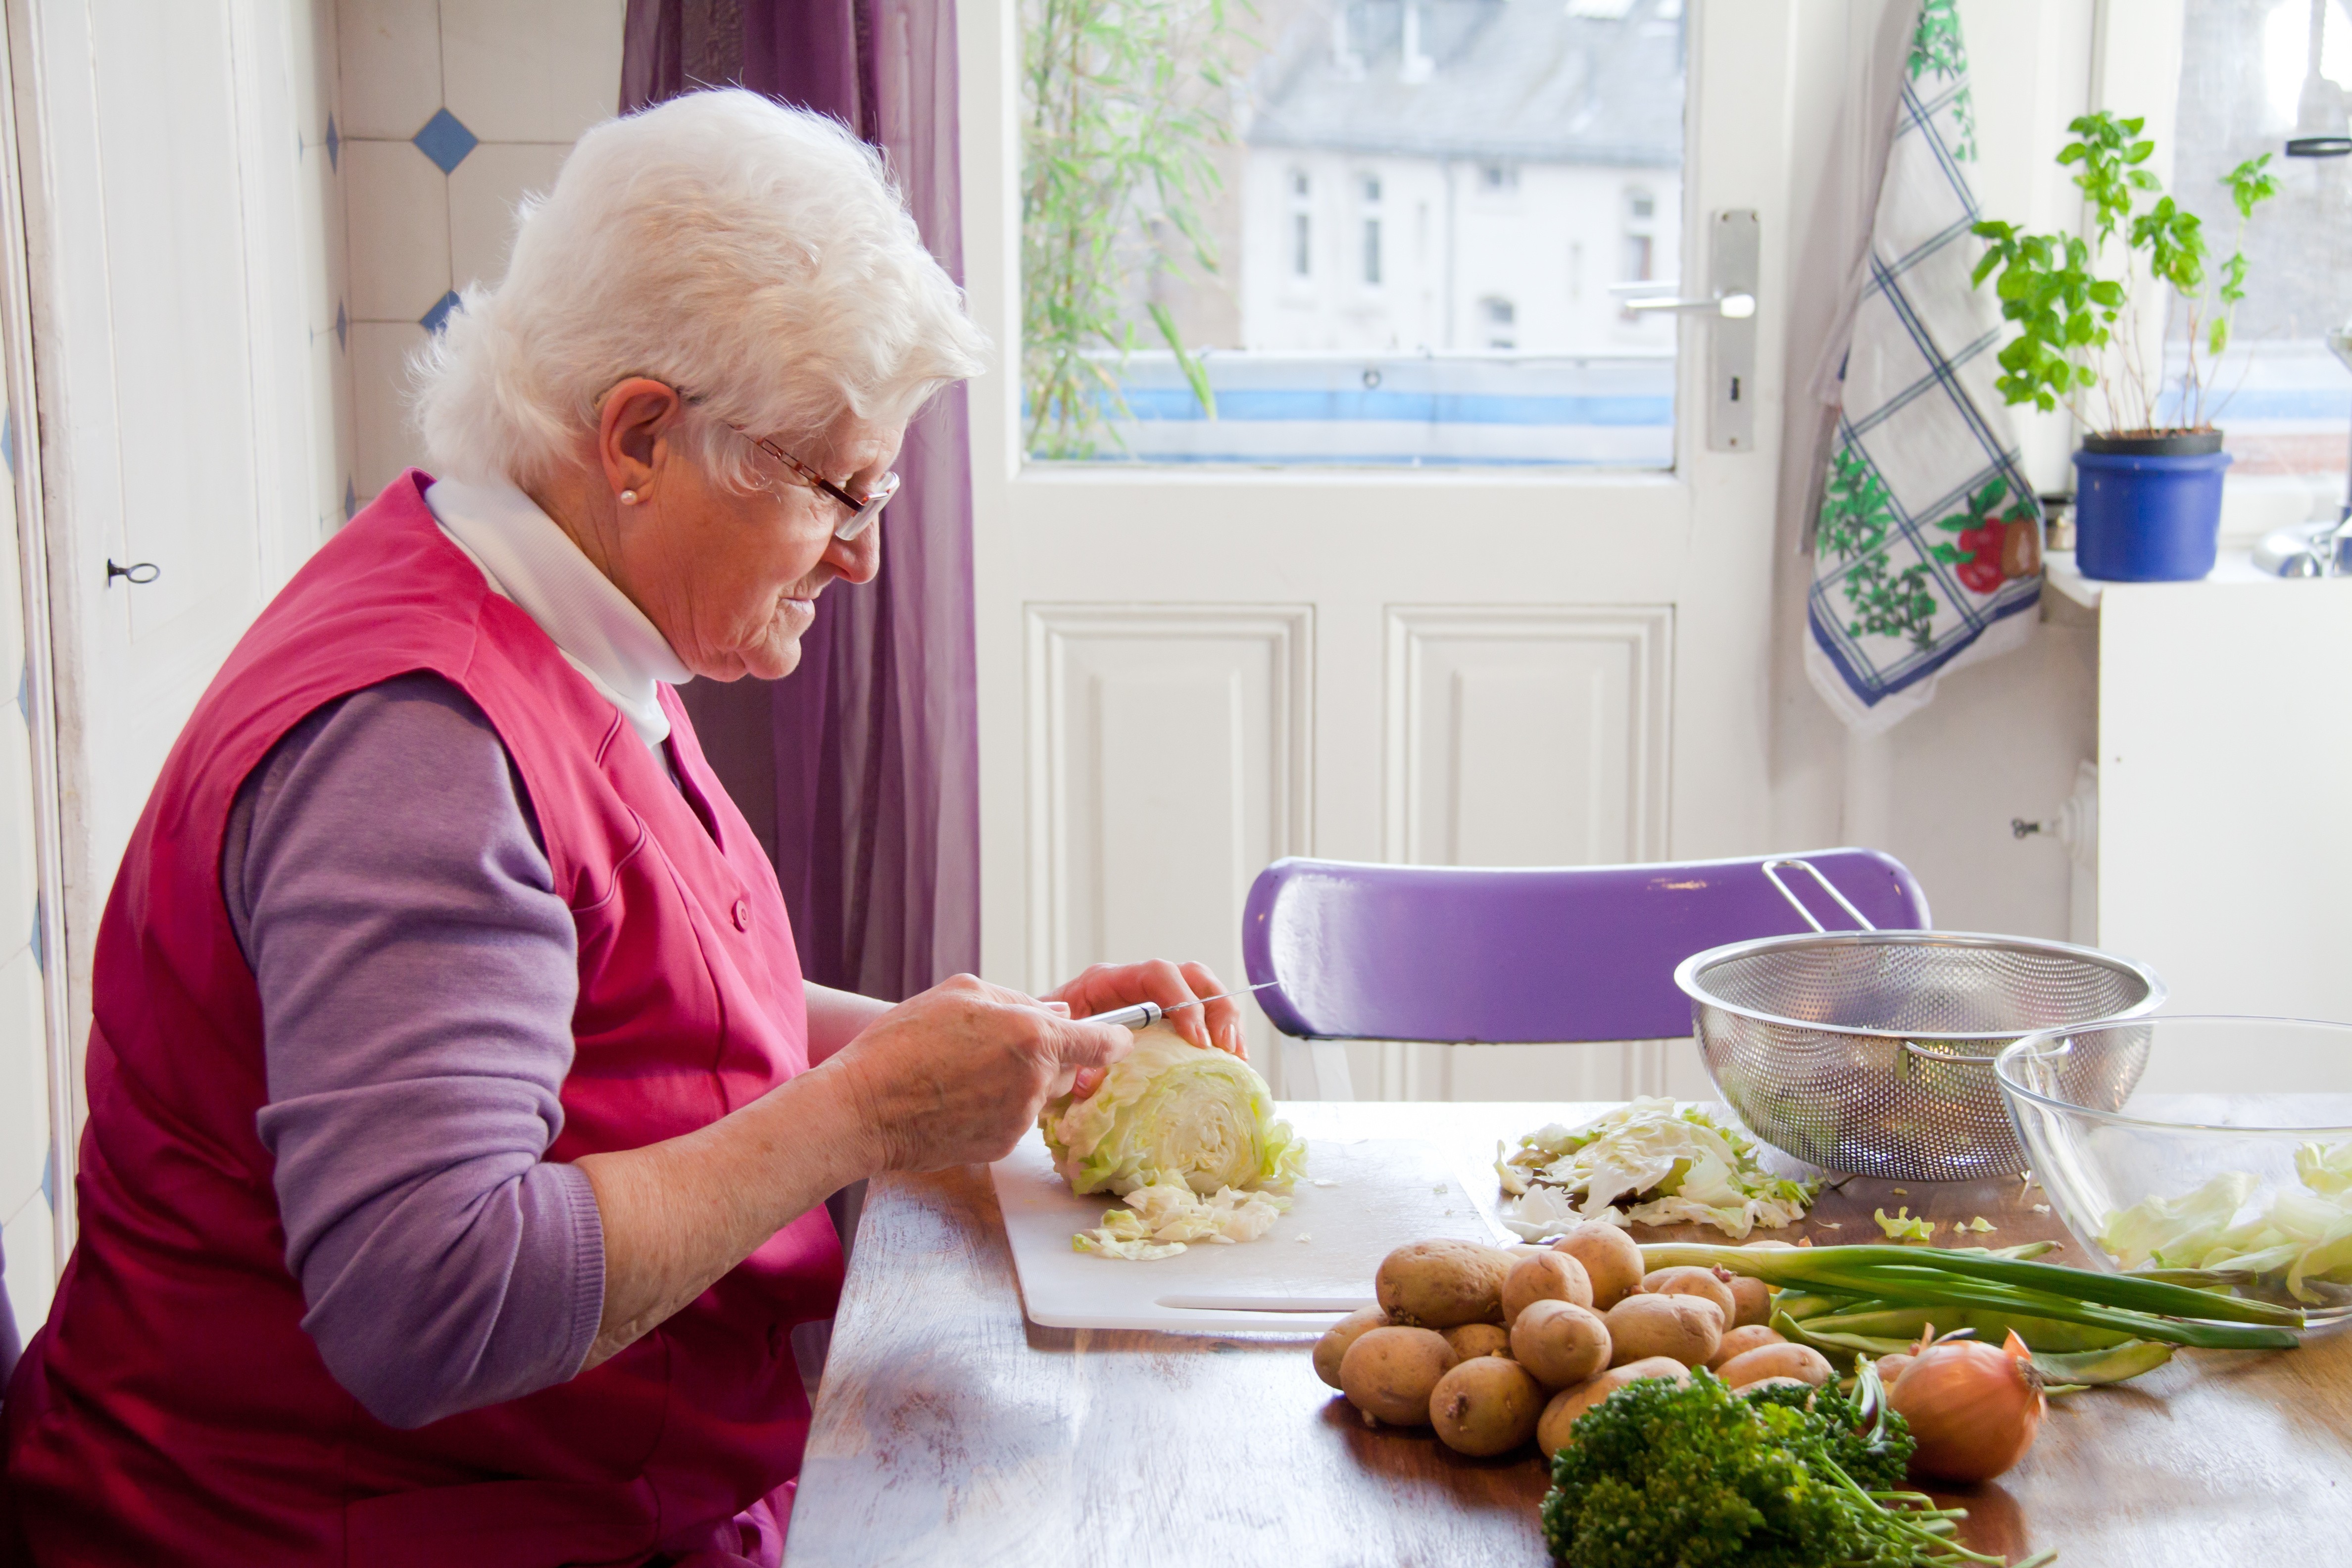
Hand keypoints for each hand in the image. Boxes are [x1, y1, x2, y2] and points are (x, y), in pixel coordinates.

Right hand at [826, 974, 1131, 1172]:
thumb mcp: (962, 993)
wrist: (864, 1109)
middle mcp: (1035, 1083)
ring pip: (1038, 1097)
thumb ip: (1019, 1001)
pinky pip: (1014, 1120)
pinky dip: (996, 1109)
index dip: (1114, 1039)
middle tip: (1000, 1048)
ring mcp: (1019, 1121)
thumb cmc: (905, 1043)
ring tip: (967, 1072)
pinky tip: (957, 1098)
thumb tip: (1060, 1015)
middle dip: (1048, 1058)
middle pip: (1068, 1070)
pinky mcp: (1000, 1148)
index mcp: (1033, 1037)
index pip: (1104, 1043)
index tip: (1116, 1038)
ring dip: (1018, 1083)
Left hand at [1046, 960, 1245, 1099]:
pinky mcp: (1160, 1022)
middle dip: (1215, 1006)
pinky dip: (1218, 1035)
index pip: (1156, 975)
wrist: (1029, 1047)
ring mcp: (1150, 1002)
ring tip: (1236, 1056)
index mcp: (1105, 983)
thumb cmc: (1038, 1044)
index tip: (1197, 1041)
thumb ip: (1069, 1061)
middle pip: (1190, 975)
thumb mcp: (1050, 1050)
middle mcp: (1132, 986)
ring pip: (1202, 991)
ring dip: (1225, 1019)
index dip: (1183, 1002)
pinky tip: (1229, 1062)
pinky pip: (1199, 1017)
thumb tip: (1094, 1080)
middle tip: (1226, 1047)